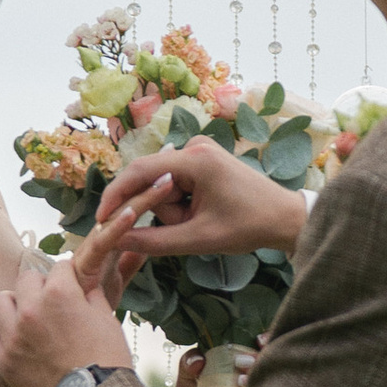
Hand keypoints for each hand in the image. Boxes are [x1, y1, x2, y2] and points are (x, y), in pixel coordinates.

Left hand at [0, 255, 131, 386]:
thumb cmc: (107, 360)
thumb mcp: (107, 320)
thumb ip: (92, 296)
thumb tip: (85, 285)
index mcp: (60, 294)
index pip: (59, 267)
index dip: (68, 276)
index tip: (70, 285)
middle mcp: (31, 309)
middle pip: (26, 279)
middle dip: (40, 286)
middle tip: (50, 302)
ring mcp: (14, 336)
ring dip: (13, 305)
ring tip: (26, 316)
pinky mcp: (4, 361)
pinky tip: (14, 339)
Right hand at [88, 131, 306, 270]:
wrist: (285, 218)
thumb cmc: (249, 227)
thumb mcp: (199, 239)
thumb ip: (154, 241)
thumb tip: (116, 240)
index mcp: (196, 159)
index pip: (140, 171)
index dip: (117, 195)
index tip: (101, 218)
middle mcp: (195, 145)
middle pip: (152, 181)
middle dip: (163, 210)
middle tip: (190, 228)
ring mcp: (200, 150)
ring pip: (163, 185)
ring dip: (174, 210)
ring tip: (202, 222)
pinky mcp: (204, 159)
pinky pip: (176, 183)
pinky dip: (182, 203)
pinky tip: (204, 213)